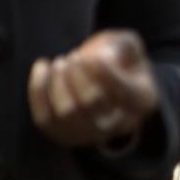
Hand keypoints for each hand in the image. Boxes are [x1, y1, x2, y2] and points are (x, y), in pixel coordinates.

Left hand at [28, 30, 157, 148]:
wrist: (104, 86)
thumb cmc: (118, 61)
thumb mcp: (129, 46)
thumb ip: (122, 45)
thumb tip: (102, 57)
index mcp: (142, 100)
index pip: (125, 93)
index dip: (106, 72)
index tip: (96, 54)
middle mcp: (118, 124)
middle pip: (93, 102)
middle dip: (78, 74)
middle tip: (75, 56)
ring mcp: (89, 133)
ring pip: (67, 112)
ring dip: (58, 82)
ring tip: (60, 62)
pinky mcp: (63, 135)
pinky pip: (44, 118)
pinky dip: (38, 90)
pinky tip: (42, 67)